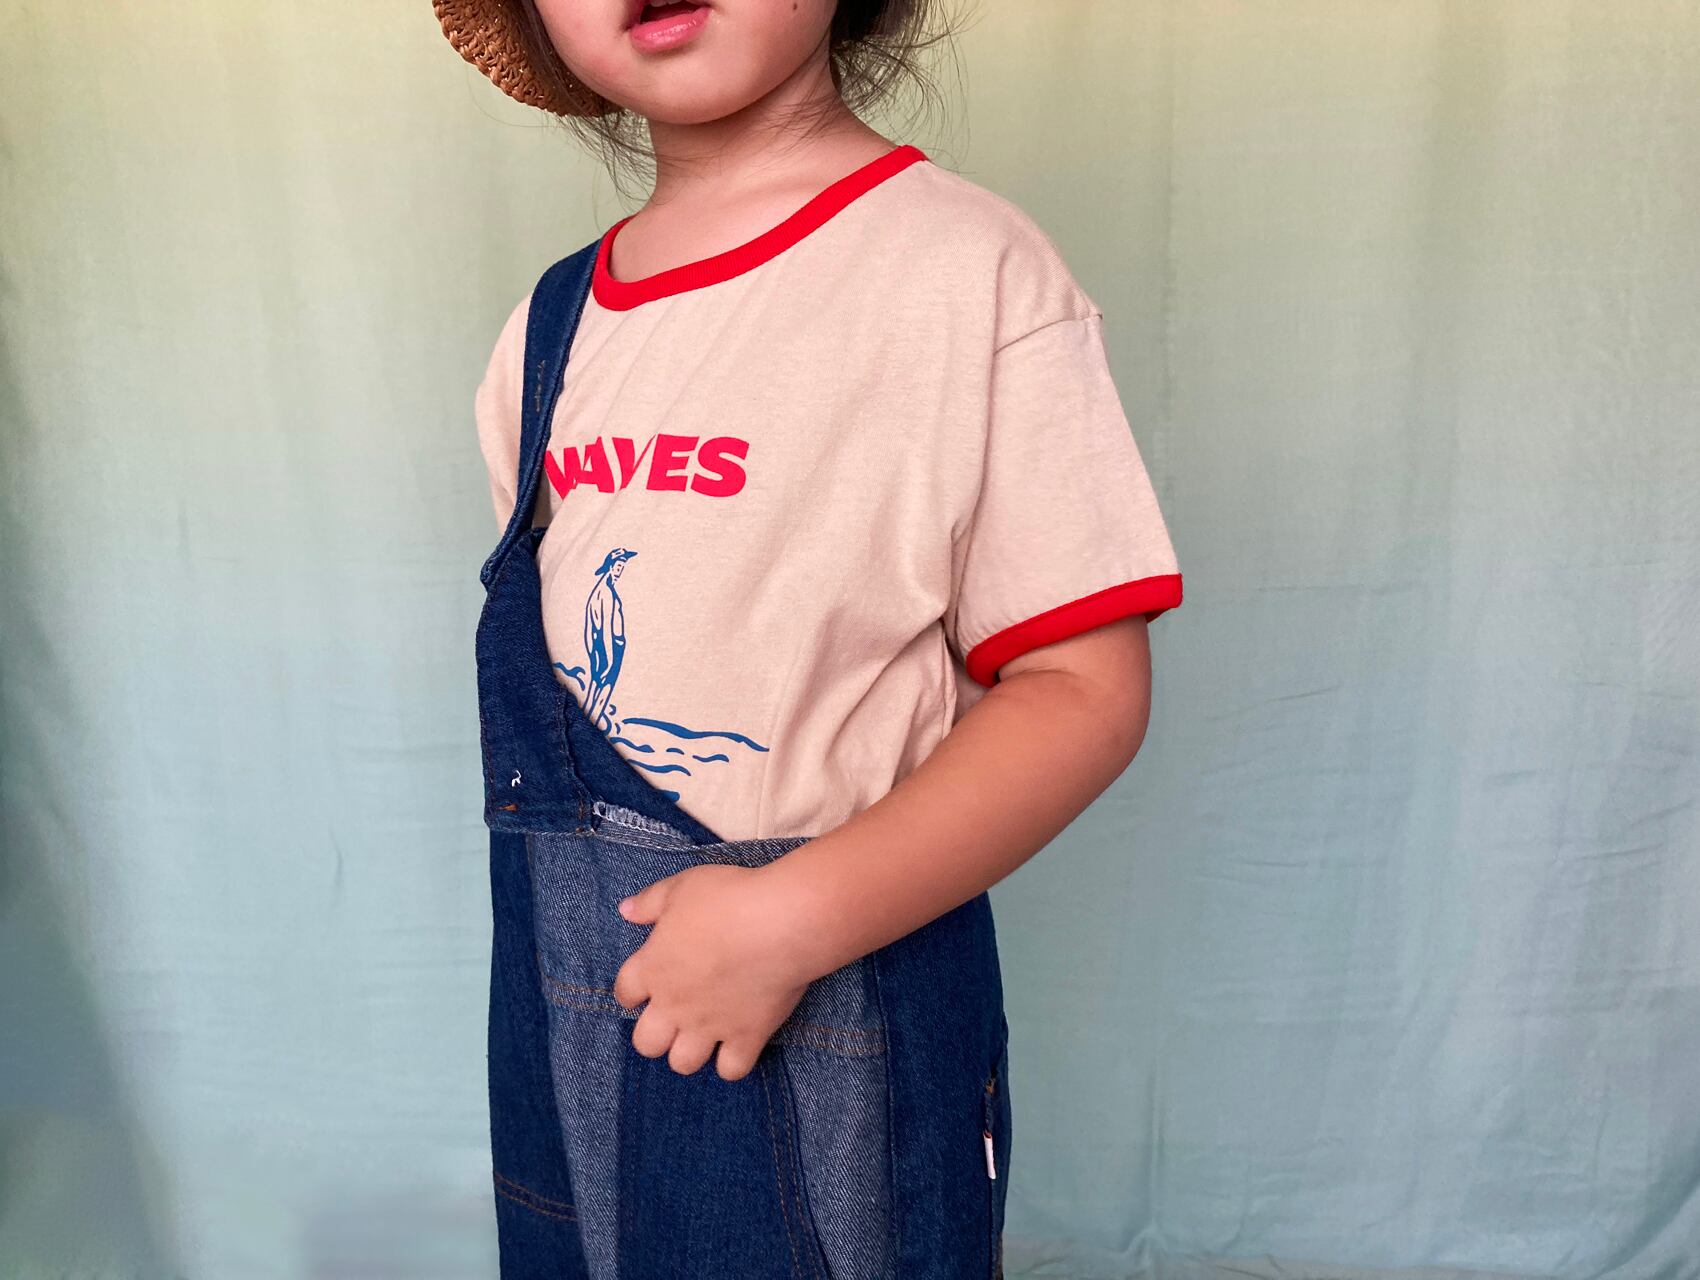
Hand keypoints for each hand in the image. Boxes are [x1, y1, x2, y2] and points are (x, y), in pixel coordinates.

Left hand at [612, 863, 820, 1081]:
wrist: (780, 922)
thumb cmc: (729, 899)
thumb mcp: (683, 887)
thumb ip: (650, 901)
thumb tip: (625, 910)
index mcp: (653, 968)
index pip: (624, 993)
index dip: (632, 992)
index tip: (646, 985)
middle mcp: (674, 1005)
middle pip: (646, 1043)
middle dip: (655, 1034)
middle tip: (675, 1015)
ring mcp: (710, 1026)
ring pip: (682, 1064)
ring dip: (690, 1052)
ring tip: (705, 1033)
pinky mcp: (746, 1036)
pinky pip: (731, 1070)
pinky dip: (733, 1062)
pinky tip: (739, 1042)